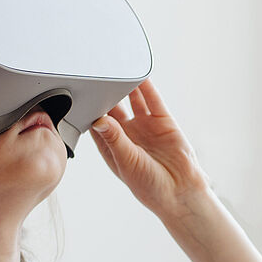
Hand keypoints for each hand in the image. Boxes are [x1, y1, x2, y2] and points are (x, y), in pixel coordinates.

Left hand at [90, 80, 209, 218]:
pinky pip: (152, 100)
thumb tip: (99, 120)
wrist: (181, 192)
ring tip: (116, 69)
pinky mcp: (163, 121)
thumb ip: (114, 139)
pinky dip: (146, 87)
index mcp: (113, 147)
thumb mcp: (127, 162)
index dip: (88, 109)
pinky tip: (139, 75)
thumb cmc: (150, 186)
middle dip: (105, 93)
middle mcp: (127, 134)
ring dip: (125, 86)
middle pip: (112, 107)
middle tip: (96, 76)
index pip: (96, 123)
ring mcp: (145, 126)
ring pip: (132, 100)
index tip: (80, 95)